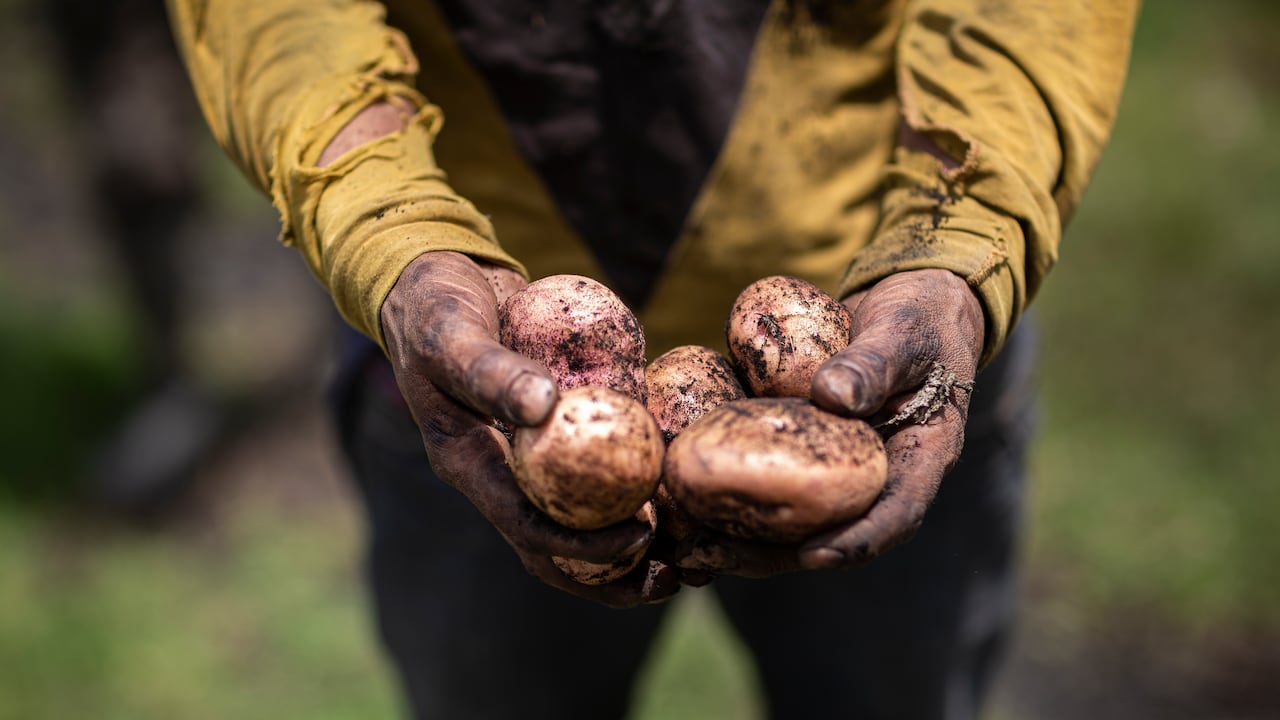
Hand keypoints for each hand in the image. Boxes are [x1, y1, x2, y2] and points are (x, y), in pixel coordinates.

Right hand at [381, 251, 680, 606]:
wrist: (436, 279)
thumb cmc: (433, 305)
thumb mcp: (450, 333)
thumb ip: (489, 369)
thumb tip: (544, 405)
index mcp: (469, 464)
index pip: (527, 528)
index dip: (583, 544)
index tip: (641, 538)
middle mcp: (501, 473)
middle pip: (558, 548)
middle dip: (615, 576)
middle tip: (676, 579)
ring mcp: (528, 457)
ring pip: (582, 520)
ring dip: (633, 548)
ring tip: (690, 557)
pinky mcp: (556, 432)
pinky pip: (597, 471)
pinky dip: (636, 487)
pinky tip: (682, 486)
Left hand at [674, 268, 984, 576]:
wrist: (904, 303)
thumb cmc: (920, 317)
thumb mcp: (905, 335)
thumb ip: (874, 364)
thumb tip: (830, 396)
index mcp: (918, 458)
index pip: (896, 514)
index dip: (857, 541)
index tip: (813, 556)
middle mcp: (872, 475)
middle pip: (825, 530)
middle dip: (769, 555)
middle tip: (713, 558)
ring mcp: (831, 466)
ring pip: (786, 515)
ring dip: (736, 536)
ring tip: (682, 547)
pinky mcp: (797, 446)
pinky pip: (763, 473)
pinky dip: (724, 487)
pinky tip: (675, 493)